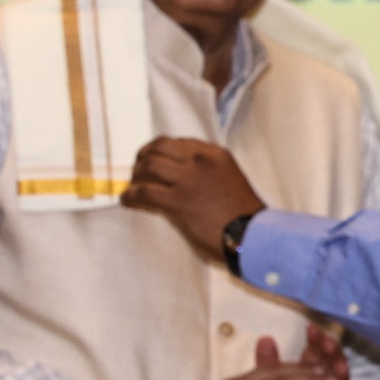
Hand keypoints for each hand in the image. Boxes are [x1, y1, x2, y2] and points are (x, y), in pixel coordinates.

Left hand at [122, 138, 265, 255]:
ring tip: (132, 185)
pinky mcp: (176, 202)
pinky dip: (130, 195)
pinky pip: (143, 192)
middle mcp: (199, 161)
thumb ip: (208, 171)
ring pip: (148, 166)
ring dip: (135, 175)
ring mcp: (187, 180)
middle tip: (138, 169)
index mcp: (215, 155)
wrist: (253, 236)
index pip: (179, 142)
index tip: (154, 158)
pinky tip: (127, 200)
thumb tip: (183, 177)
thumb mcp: (230, 179)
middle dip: (144, 157)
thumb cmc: (245, 215)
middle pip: (159, 148)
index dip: (161, 150)